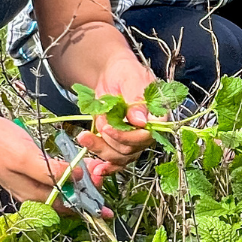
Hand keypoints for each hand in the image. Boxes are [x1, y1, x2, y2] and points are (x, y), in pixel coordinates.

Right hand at [0, 108, 107, 215]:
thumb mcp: (25, 156)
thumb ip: (50, 170)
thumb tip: (77, 178)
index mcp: (32, 194)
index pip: (67, 205)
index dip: (88, 199)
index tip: (102, 187)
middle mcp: (32, 193)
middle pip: (66, 199)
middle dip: (86, 192)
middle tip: (102, 175)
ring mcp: (29, 183)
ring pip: (60, 189)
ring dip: (79, 183)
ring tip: (94, 172)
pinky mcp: (28, 171)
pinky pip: (53, 179)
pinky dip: (67, 174)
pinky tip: (74, 166)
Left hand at [75, 52, 158, 171]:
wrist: (110, 73)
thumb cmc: (124, 71)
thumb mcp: (130, 79)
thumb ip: (135, 98)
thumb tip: (139, 120)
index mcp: (156, 116)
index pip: (147, 135)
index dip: (127, 136)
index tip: (108, 128)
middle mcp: (147, 131)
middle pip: (132, 150)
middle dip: (110, 142)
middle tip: (95, 128)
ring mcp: (132, 139)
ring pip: (119, 157)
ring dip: (100, 151)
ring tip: (85, 138)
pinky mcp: (119, 143)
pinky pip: (114, 161)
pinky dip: (105, 167)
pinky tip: (95, 169)